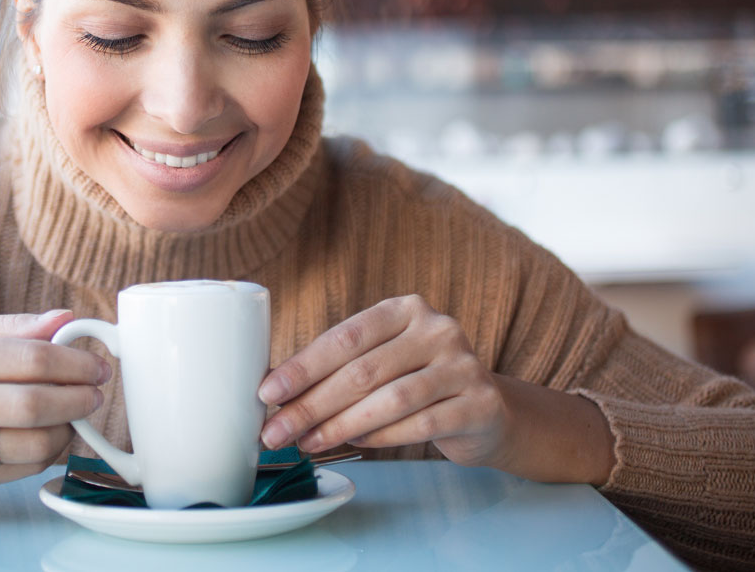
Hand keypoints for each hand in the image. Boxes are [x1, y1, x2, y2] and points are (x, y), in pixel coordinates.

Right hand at [0, 310, 109, 495]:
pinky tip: (46, 438)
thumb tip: (67, 319)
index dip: (76, 362)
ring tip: (73, 417)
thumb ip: (14, 328)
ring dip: (67, 431)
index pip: (31, 357)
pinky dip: (44, 454)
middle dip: (80, 398)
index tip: (97, 365)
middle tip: (96, 393)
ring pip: (32, 444)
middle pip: (35, 403)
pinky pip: (18, 470)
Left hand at [259, 295, 511, 467]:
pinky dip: (381, 437)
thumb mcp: (381, 360)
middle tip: (278, 431)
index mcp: (405, 310)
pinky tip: (355, 444)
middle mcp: (437, 330)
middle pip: (362, 371)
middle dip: (312, 404)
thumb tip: (273, 387)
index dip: (303, 366)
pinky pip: (420, 425)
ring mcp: (463, 366)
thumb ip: (337, 367)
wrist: (486, 411)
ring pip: (390, 399)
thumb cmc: (417, 382)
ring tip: (308, 442)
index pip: (345, 337)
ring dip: (341, 426)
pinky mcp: (479, 405)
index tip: (268, 391)